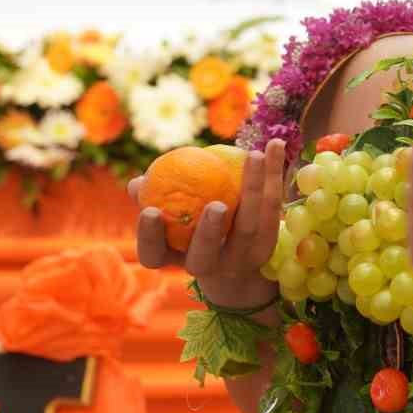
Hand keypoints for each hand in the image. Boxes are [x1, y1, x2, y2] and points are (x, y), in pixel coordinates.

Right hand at [131, 139, 286, 309]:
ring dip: (253, 189)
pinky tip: (275, 146)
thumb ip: (155, 199)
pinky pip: (272, 208)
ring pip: (249, 228)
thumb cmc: (191, 232)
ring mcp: (240, 260)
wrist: (236, 265)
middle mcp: (209, 266)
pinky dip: (275, 175)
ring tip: (255, 156)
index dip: (150, 237)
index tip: (150, 211)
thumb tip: (137, 183)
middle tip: (217, 205)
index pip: (154, 256)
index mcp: (177, 259)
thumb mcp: (170, 220)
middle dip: (209, 231)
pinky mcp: (268, 246)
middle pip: (206, 254)